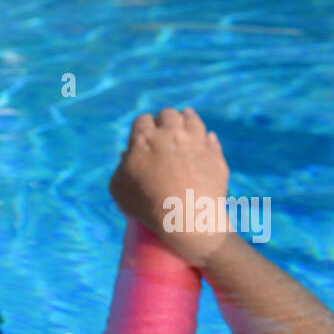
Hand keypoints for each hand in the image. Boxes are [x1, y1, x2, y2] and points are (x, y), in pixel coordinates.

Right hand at [108, 108, 230, 267]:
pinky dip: (205, 140)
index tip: (142, 140)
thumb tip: (128, 155)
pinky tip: (201, 147)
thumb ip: (121, 167)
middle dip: (163, 122)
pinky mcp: (215, 153)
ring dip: (185, 121)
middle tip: (162, 136)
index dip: (141, 129)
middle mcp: (171, 133)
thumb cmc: (147, 207)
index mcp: (144, 139)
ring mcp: (196, 141)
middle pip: (167, 114)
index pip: (142, 120)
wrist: (188, 219)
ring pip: (191, 118)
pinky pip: (210, 138)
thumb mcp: (119, 189)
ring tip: (183, 133)